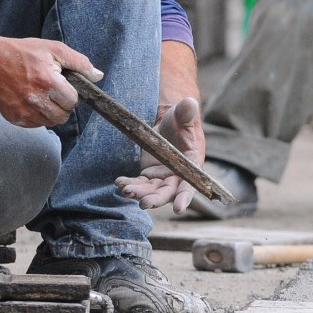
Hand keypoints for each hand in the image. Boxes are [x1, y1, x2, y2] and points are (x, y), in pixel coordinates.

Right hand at [0, 37, 101, 128]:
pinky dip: (37, 116)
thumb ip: (79, 63)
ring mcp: (24, 111)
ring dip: (51, 112)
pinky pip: (35, 124)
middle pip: (63, 116)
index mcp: (48, 82)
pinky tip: (31, 100)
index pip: (72, 101)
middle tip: (53, 91)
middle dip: (62, 105)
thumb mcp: (54, 49)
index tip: (62, 85)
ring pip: (50, 122)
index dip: (70, 93)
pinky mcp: (14, 118)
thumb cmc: (25, 53)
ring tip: (42, 95)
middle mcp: (36, 99)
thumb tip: (98, 76)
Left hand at [115, 96, 204, 214]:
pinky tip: (120, 183)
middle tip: (143, 203)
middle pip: (168, 192)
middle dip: (156, 199)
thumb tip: (190, 103)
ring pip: (151, 190)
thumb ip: (187, 113)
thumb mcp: (183, 114)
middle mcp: (178, 175)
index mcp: (192, 165)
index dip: (185, 197)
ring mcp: (162, 176)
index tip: (179, 209)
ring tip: (125, 190)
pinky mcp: (148, 174)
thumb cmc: (181, 119)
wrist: (169, 121)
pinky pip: (139, 183)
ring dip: (139, 193)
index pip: (190, 184)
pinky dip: (130, 184)